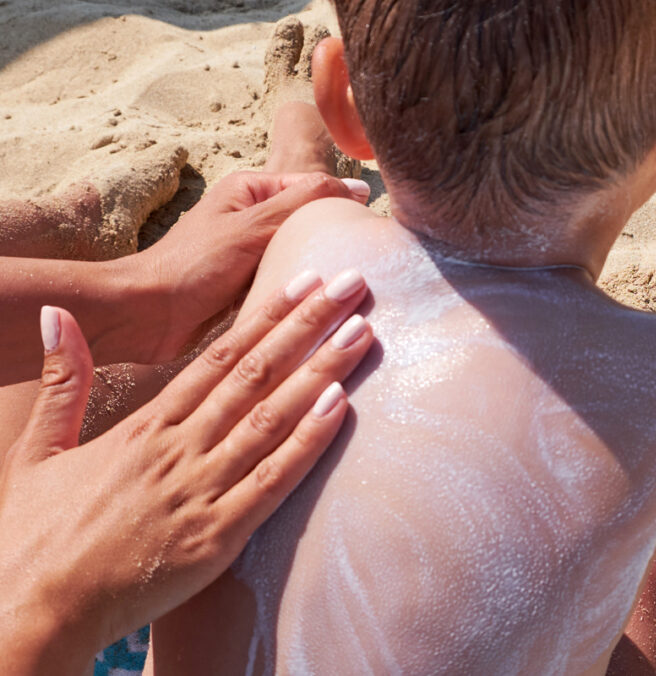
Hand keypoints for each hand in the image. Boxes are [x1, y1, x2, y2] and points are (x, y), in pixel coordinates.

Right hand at [0, 269, 372, 674]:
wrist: (30, 608)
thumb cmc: (33, 533)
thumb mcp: (38, 449)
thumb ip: (62, 382)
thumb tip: (56, 315)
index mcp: (146, 427)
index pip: (219, 358)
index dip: (267, 316)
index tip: (304, 283)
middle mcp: (179, 449)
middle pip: (256, 374)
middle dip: (308, 325)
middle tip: (351, 283)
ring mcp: (200, 490)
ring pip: (272, 418)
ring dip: (321, 371)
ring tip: (361, 332)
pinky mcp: (216, 536)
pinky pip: (272, 481)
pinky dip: (307, 442)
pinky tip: (340, 406)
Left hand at [130, 171, 370, 362]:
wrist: (145, 315)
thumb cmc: (194, 265)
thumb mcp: (253, 225)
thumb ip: (303, 203)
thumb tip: (357, 189)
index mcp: (251, 190)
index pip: (313, 188)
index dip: (342, 206)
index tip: (372, 229)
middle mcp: (252, 218)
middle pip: (308, 223)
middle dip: (333, 239)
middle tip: (368, 260)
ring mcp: (250, 253)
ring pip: (299, 255)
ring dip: (319, 268)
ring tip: (352, 284)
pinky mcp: (247, 287)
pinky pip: (286, 281)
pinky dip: (302, 289)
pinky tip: (323, 303)